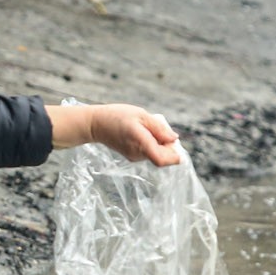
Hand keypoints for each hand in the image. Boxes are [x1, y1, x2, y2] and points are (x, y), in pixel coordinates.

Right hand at [47, 103, 182, 166]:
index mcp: (141, 142)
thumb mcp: (141, 115)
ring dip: (159, 143)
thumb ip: (159, 128)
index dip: (174, 157)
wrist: (96, 124)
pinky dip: (152, 144)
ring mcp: (134, 156)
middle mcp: (138, 153)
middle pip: (161, 157)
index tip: (179, 149)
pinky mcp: (131, 156)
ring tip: (149, 127)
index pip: (162, 159)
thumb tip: (174, 139)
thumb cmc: (118, 116)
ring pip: (155, 154)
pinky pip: (148, 152)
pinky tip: (143, 132)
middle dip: (169, 146)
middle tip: (163, 129)